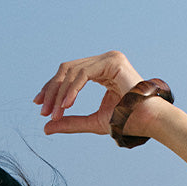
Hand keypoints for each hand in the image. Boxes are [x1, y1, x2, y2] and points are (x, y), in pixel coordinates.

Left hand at [34, 50, 157, 136]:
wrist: (146, 121)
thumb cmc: (125, 122)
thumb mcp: (91, 122)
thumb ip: (70, 121)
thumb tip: (46, 127)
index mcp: (101, 70)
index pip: (69, 73)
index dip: (52, 87)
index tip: (40, 105)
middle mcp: (104, 61)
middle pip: (67, 69)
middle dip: (51, 90)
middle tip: (43, 110)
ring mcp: (108, 58)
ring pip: (72, 71)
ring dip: (60, 93)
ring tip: (54, 113)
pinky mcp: (112, 62)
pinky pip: (83, 74)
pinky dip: (71, 90)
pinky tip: (66, 105)